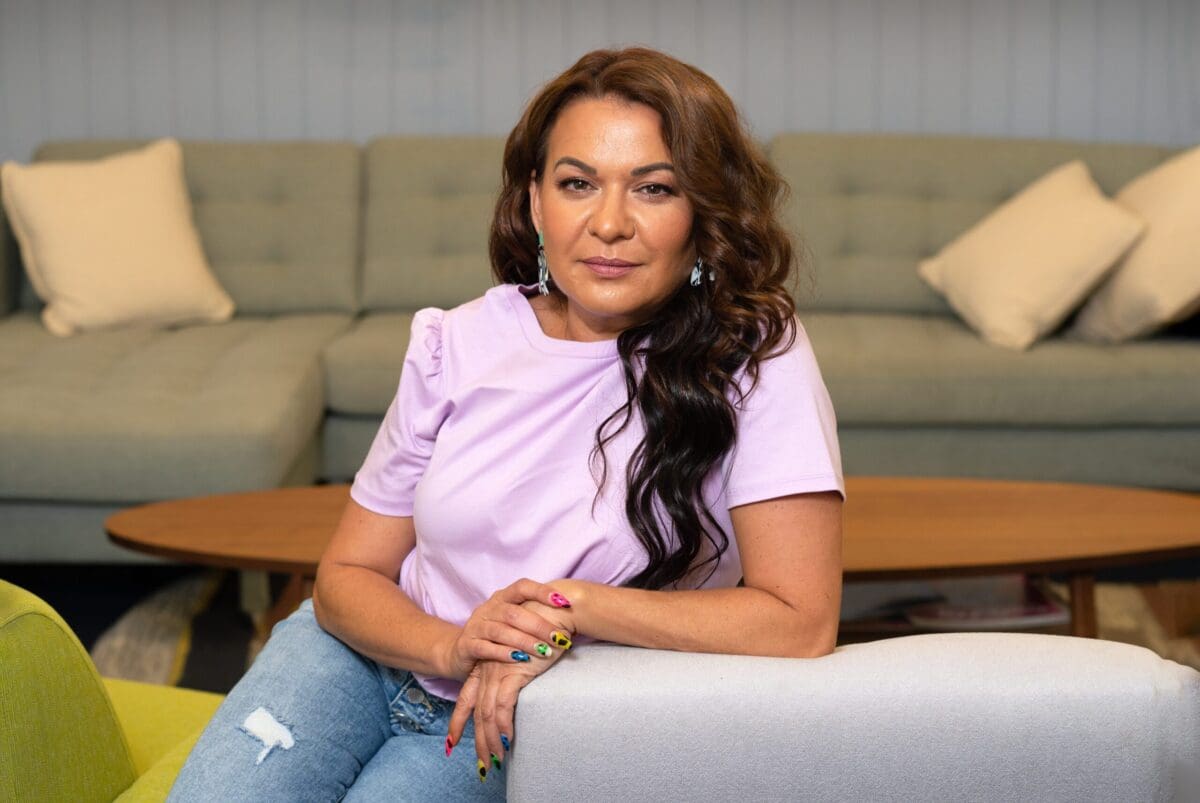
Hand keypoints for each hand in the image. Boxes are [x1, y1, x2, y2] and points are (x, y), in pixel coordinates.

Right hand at [442, 578, 573, 681]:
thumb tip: (571, 612)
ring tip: (544, 652)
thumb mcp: (512, 621)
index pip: (522, 586)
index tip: (564, 602)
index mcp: (501, 597)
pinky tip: (519, 660)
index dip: (542, 592)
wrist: (459, 651)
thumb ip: (534, 615)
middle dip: (539, 626)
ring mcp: (476, 625)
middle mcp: (488, 608)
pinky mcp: (467, 645)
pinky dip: (503, 653)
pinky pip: (485, 647)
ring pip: (501, 630)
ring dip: (525, 641)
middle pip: (514, 612)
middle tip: (559, 638)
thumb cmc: (496, 635)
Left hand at [446, 598, 575, 781]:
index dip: (459, 721)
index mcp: (487, 665)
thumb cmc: (543, 628)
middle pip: (476, 712)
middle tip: (482, 764)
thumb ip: (515, 668)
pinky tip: (508, 739)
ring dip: (491, 739)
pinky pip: (503, 705)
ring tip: (495, 760)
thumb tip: (516, 686)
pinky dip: (504, 724)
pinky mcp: (513, 671)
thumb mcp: (524, 651)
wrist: (553, 610)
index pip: (467, 697)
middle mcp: (488, 669)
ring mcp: (498, 670)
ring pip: (487, 713)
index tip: (453, 741)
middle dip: (477, 740)